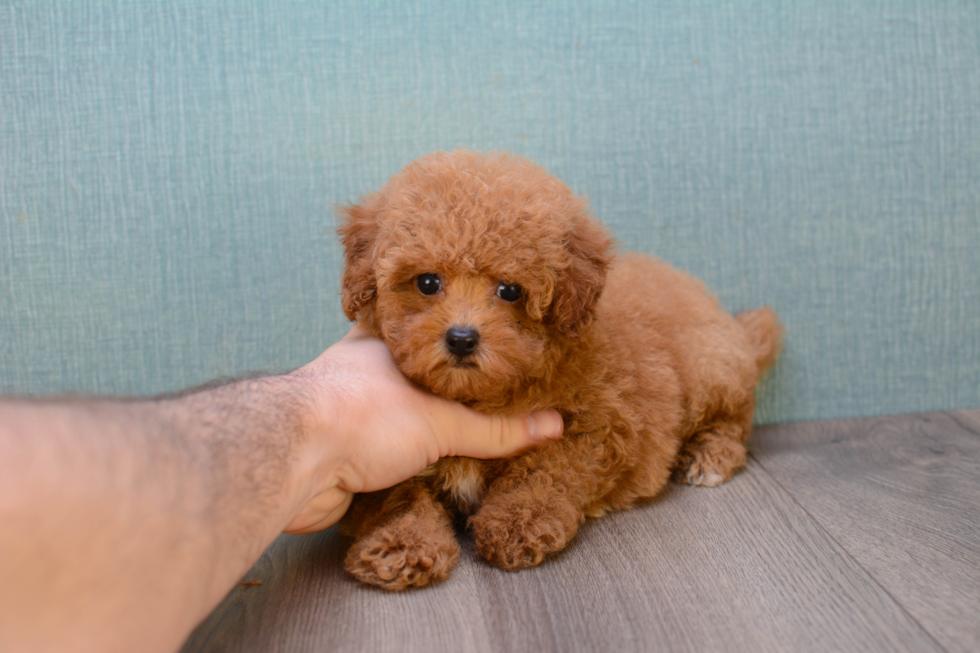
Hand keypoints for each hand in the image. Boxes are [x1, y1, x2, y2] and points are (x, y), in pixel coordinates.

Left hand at [284, 325, 562, 533]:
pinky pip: (373, 449)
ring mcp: (340, 410)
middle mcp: (357, 371)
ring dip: (411, 429)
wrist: (295, 461)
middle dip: (432, 389)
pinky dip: (393, 460)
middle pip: (403, 374)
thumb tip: (552, 425)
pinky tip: (415, 471)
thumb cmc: (362, 415)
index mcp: (380, 343)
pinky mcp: (331, 449)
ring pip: (385, 413)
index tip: (474, 348)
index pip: (420, 331)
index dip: (445, 338)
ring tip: (451, 443)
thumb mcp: (442, 422)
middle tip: (472, 400)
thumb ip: (495, 429)